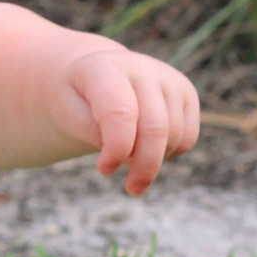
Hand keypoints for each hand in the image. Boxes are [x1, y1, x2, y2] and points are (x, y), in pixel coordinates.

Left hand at [56, 48, 199, 195]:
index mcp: (106, 67)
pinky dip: (171, 153)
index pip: (121, 112)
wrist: (93, 76)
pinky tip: (147, 149)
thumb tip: (126, 152)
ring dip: (154, 159)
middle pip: (155, 128)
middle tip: (132, 189)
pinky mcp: (186, 92)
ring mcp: (168, 78)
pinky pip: (188, 137)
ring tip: (130, 159)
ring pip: (175, 135)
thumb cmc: (76, 99)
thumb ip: (92, 131)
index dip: (116, 147)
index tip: (104, 170)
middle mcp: (142, 67)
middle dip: (144, 166)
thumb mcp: (69, 113)